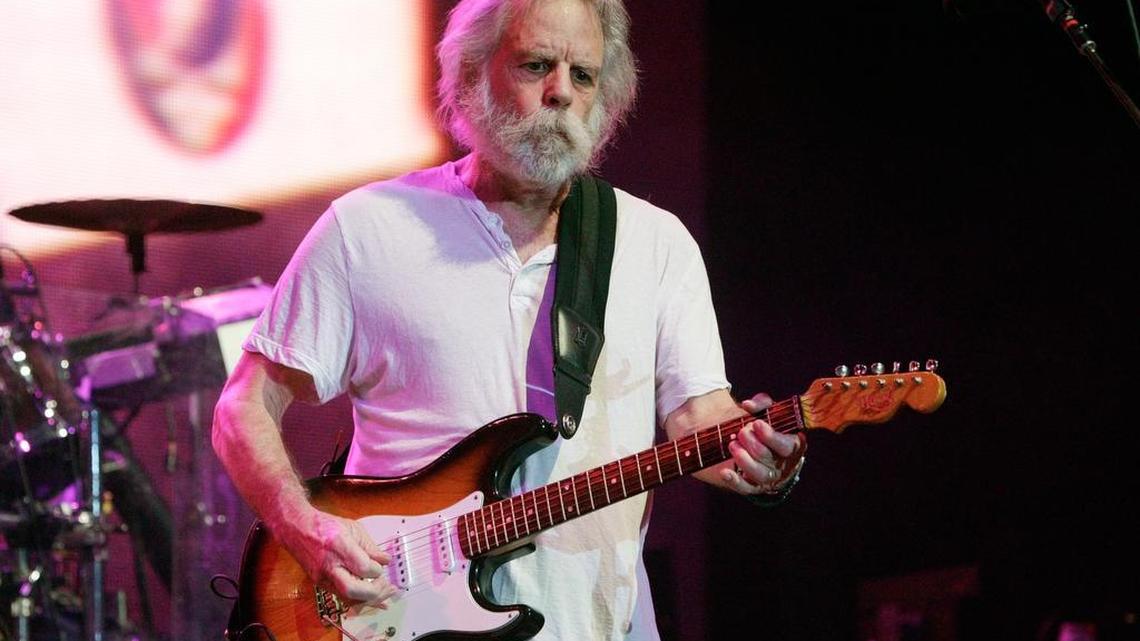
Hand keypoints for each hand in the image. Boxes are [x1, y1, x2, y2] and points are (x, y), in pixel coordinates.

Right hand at [276, 509, 398, 605]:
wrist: (297, 529)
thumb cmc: (323, 526)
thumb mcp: (352, 528)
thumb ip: (370, 546)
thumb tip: (385, 560)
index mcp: (338, 545)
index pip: (362, 567)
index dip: (376, 570)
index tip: (381, 565)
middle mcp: (328, 564)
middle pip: (352, 589)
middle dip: (374, 593)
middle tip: (388, 587)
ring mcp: (322, 577)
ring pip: (347, 599)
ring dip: (369, 600)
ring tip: (384, 594)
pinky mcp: (320, 584)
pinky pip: (342, 597)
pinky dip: (359, 600)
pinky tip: (372, 599)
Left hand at [721, 392, 806, 495]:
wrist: (769, 451)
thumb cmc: (770, 428)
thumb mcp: (770, 412)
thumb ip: (762, 403)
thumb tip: (747, 405)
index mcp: (793, 446)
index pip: (785, 446)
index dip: (770, 436)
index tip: (755, 423)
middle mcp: (783, 464)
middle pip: (766, 457)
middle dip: (751, 442)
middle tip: (742, 431)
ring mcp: (770, 477)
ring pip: (758, 474)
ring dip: (743, 459)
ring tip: (733, 445)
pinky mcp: (755, 487)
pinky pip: (746, 488)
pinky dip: (735, 481)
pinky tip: (725, 473)